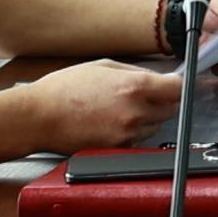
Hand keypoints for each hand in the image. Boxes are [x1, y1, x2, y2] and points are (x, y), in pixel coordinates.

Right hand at [16, 57, 187, 153]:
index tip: (173, 85)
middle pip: (172, 109)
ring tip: (120, 108)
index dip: (177, 85)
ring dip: (148, 118)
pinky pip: (139, 140)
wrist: (39, 118)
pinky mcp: (119, 150)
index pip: (178, 88)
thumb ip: (135, 72)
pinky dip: (133, 132)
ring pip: (156, 126)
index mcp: (135, 87)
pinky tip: (112, 122)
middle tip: (144, 95)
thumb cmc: (64, 90)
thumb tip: (157, 77)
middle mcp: (136, 112)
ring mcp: (128, 134)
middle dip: (163, 101)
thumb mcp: (103, 66)